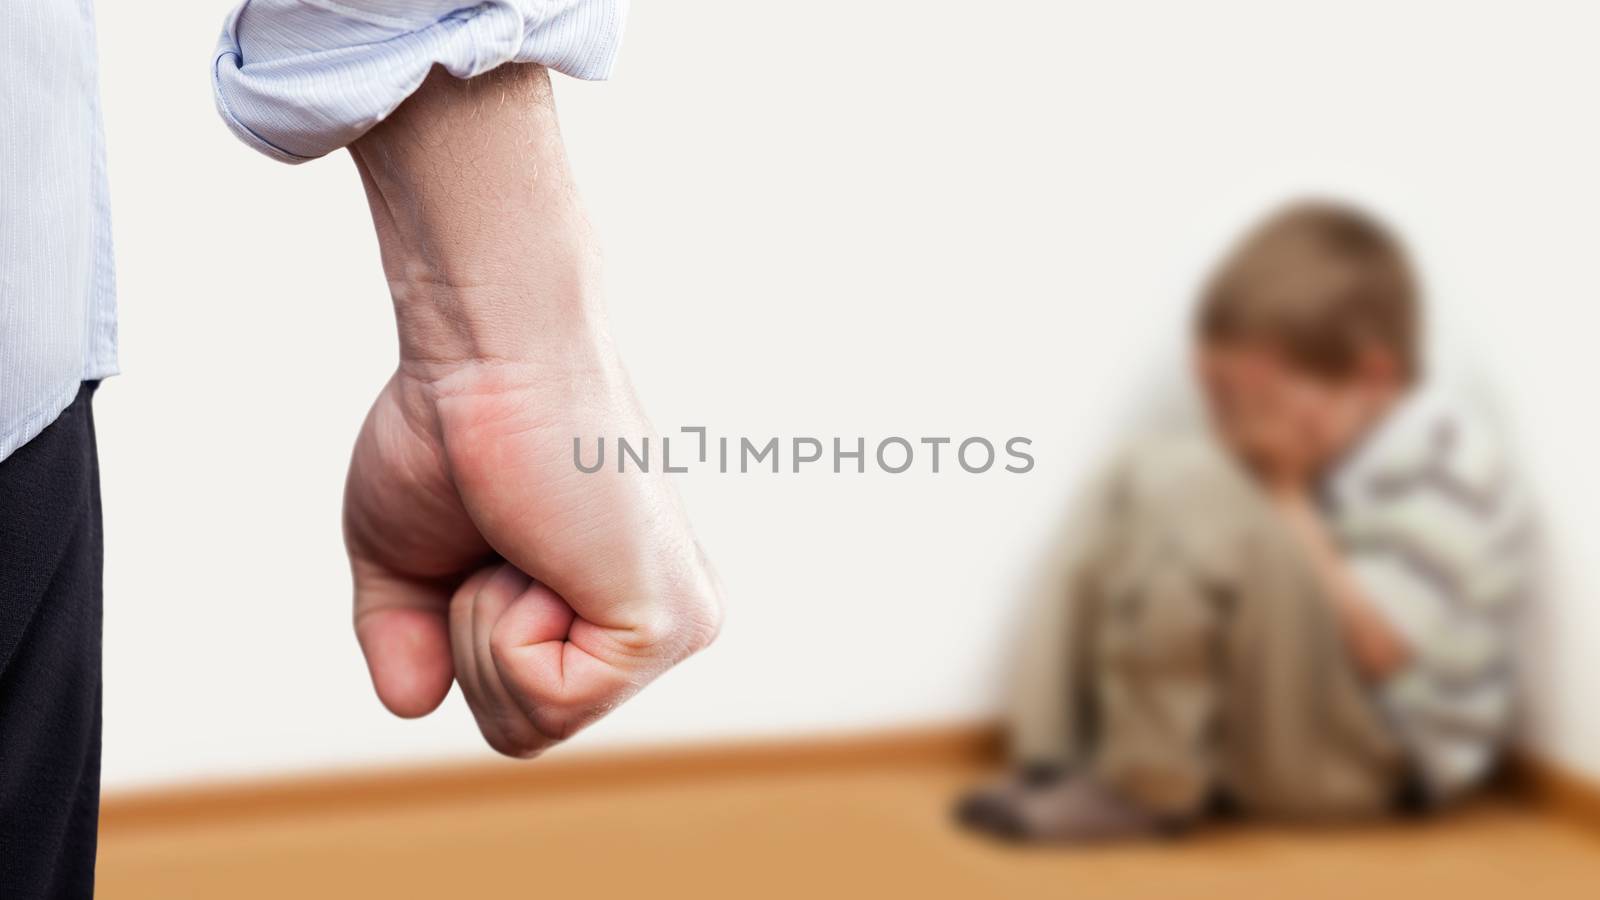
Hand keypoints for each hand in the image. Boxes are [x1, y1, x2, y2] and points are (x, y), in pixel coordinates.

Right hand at [346, 352, 721, 755]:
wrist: (487, 355)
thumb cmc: (450, 430)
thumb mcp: (407, 556)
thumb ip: (409, 637)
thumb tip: (416, 703)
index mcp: (614, 612)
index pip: (519, 710)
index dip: (456, 638)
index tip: (484, 536)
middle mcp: (662, 628)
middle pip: (525, 729)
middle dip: (469, 639)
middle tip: (502, 535)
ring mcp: (676, 631)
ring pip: (534, 724)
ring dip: (485, 626)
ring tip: (523, 535)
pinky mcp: (669, 626)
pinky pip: (550, 700)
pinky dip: (506, 626)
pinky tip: (540, 549)